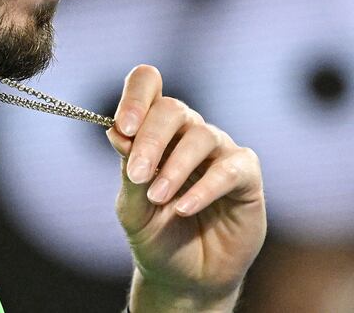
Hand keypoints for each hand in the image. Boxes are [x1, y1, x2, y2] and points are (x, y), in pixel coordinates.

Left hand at [106, 65, 266, 311]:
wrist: (185, 277)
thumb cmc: (156, 234)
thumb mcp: (132, 207)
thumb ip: (128, 169)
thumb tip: (116, 132)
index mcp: (153, 129)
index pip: (148, 85)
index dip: (135, 97)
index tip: (123, 127)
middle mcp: (186, 131)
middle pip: (172, 109)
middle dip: (151, 139)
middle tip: (138, 173)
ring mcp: (218, 150)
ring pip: (200, 136)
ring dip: (175, 167)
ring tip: (158, 197)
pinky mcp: (245, 175)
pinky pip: (228, 169)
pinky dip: (204, 188)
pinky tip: (184, 208)